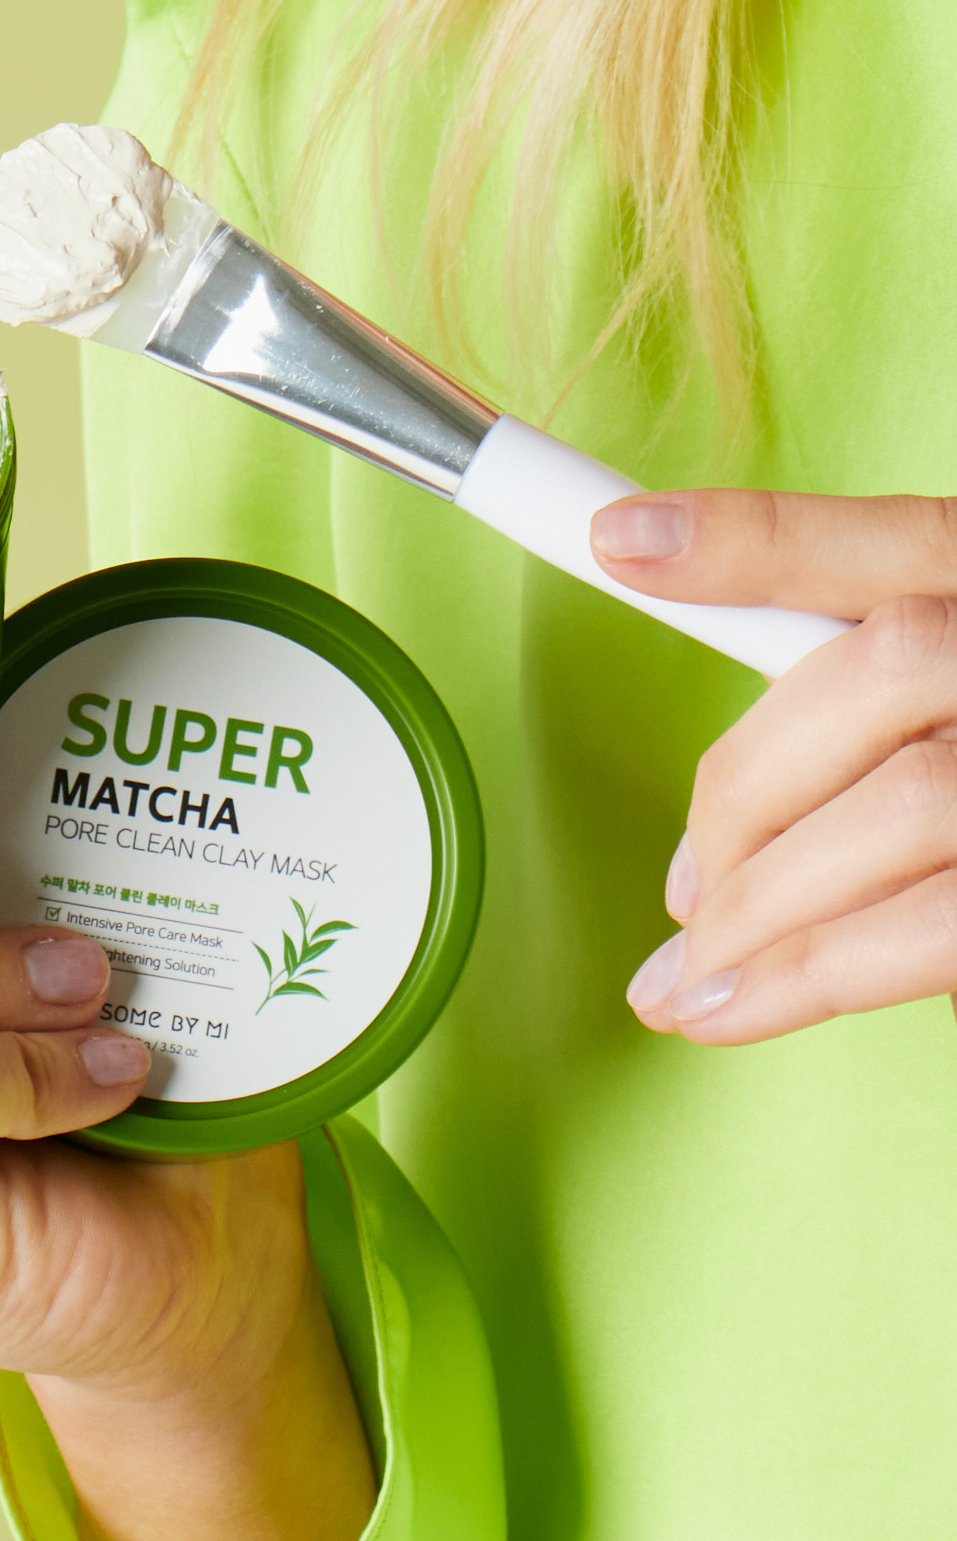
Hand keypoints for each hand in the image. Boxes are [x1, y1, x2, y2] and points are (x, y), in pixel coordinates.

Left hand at [590, 490, 956, 1044]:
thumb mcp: (954, 696)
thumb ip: (872, 695)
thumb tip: (704, 777)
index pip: (897, 536)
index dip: (755, 532)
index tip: (618, 541)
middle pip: (881, 667)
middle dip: (747, 786)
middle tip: (685, 892)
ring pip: (913, 805)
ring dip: (768, 905)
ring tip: (684, 985)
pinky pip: (939, 929)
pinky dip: (826, 973)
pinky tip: (743, 1008)